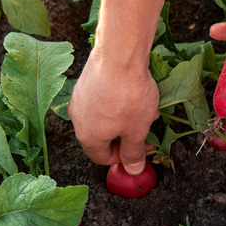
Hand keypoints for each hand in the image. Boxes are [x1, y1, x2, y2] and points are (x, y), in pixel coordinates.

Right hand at [67, 50, 159, 174]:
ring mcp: (80, 98)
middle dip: (127, 135)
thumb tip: (133, 170)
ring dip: (126, 118)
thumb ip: (134, 153)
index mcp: (88, 136)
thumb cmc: (128, 95)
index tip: (140, 150)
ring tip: (146, 109)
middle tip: (146, 130)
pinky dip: (118, 101)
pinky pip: (102, 99)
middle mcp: (78, 119)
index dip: (123, 158)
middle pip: (102, 136)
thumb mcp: (137, 130)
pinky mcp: (85, 81)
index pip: (101, 158)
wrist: (119, 55)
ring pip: (104, 116)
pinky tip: (136, 92)